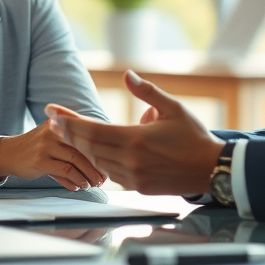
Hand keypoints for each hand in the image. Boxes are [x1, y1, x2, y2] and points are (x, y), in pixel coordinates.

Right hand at [0, 120, 105, 190]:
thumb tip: (98, 165)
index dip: (100, 150)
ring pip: (76, 160)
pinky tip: (79, 186)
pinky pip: (65, 171)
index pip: (86, 134)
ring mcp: (46, 144)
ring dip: (88, 175)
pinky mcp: (40, 160)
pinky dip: (76, 180)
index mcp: (61, 122)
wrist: (9, 153)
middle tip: (104, 178)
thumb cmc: (38, 149)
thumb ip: (74, 149)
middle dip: (97, 165)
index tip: (109, 163)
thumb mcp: (55, 141)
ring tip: (93, 185)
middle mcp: (54, 130)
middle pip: (84, 147)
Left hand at [46, 70, 223, 194]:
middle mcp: (130, 161)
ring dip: (82, 149)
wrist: (212, 169)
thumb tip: (127, 75)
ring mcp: (133, 177)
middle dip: (69, 134)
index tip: (52, 113)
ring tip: (69, 134)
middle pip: (89, 147)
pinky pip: (111, 174)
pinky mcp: (139, 188)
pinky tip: (94, 153)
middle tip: (53, 122)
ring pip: (98, 162)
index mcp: (135, 139)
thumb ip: (147, 92)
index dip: (70, 122)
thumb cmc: (194, 137)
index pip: (92, 131)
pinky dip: (100, 162)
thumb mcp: (173, 108)